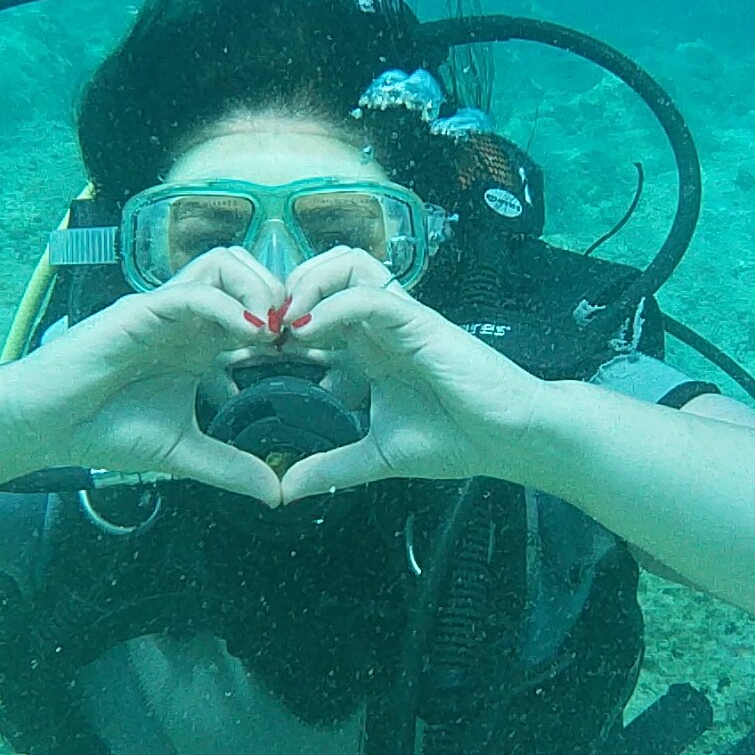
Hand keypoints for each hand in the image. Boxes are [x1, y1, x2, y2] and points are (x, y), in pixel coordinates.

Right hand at [14, 250, 286, 503]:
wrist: (46, 428)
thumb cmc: (104, 431)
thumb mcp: (182, 452)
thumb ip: (230, 467)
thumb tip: (276, 494)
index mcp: (199, 342)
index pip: (256, 307)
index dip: (291, 323)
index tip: (315, 355)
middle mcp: (185, 318)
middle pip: (247, 271)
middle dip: (283, 295)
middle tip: (299, 337)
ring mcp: (164, 310)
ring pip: (224, 264)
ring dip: (259, 290)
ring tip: (275, 332)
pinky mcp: (140, 311)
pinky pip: (193, 291)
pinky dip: (228, 305)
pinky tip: (249, 335)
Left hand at [271, 252, 543, 502]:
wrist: (511, 439)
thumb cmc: (458, 440)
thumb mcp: (378, 456)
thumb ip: (332, 465)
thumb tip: (287, 490)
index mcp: (369, 348)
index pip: (316, 309)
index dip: (276, 323)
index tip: (244, 353)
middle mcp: (381, 325)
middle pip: (327, 269)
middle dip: (286, 289)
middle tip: (259, 331)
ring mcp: (400, 319)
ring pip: (348, 264)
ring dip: (308, 284)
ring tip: (284, 322)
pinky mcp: (420, 321)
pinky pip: (370, 295)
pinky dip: (333, 306)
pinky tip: (309, 332)